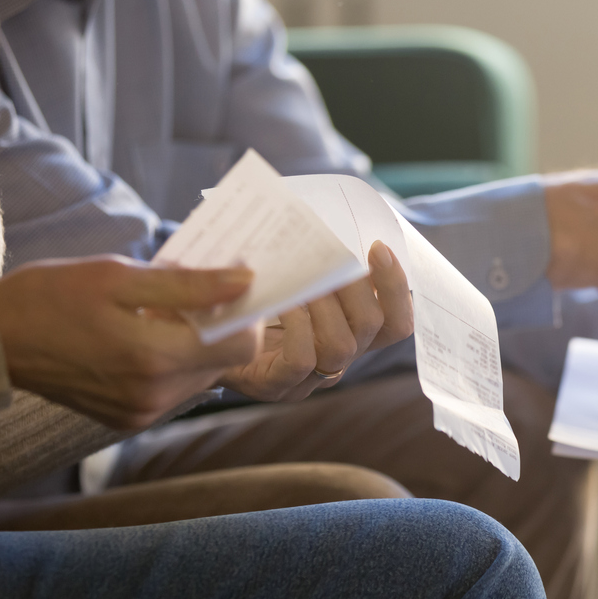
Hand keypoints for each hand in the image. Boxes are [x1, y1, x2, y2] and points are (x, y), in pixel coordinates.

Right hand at [0, 255, 260, 428]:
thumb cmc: (50, 296)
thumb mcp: (119, 276)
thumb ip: (189, 284)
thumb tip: (245, 280)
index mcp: (154, 358)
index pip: (243, 346)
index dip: (244, 313)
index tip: (229, 286)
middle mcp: (154, 396)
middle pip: (224, 362)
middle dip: (217, 326)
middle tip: (189, 292)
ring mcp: (141, 413)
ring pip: (202, 376)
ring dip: (195, 344)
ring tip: (158, 313)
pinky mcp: (129, 420)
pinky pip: (174, 389)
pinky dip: (171, 362)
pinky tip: (141, 337)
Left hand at [219, 240, 412, 401]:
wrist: (200, 339)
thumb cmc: (246, 301)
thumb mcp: (287, 276)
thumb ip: (313, 260)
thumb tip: (324, 213)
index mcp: (350, 335)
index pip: (398, 323)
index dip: (397, 288)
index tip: (378, 248)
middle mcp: (337, 359)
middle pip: (375, 328)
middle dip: (358, 285)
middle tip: (332, 256)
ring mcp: (309, 378)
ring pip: (343, 347)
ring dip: (326, 304)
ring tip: (305, 278)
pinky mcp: (277, 385)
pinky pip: (302, 360)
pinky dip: (297, 326)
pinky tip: (283, 301)